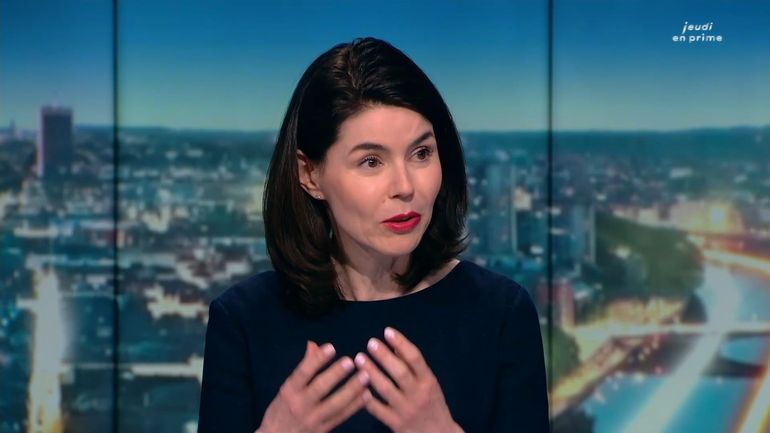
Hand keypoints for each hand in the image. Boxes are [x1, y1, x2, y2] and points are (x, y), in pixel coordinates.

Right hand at [257, 341, 372, 432]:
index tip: (331, 347)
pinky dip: (356, 406)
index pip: (303, 373)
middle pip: (320, 388)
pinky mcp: (323, 430)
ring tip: (365, 376)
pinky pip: (342, 416)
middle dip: (336, 374)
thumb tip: (312, 344)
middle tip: (351, 361)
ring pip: (335, 404)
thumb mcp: (287, 389)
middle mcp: (300, 404)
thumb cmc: (281, 410)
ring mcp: (313, 419)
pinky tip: (367, 395)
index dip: (317, 360)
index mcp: (289, 391)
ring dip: (352, 390)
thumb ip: (303, 368)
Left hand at [353, 327, 463, 432]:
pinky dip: (367, 398)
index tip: (388, 331)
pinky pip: (377, 409)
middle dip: (384, 356)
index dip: (401, 342)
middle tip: (370, 343)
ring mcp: (406, 410)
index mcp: (428, 381)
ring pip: (385, 389)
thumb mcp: (429, 383)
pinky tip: (357, 385)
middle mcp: (418, 394)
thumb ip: (413, 365)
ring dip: (371, 372)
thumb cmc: (432, 404)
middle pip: (399, 372)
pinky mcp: (395, 424)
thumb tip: (394, 344)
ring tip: (359, 358)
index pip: (415, 358)